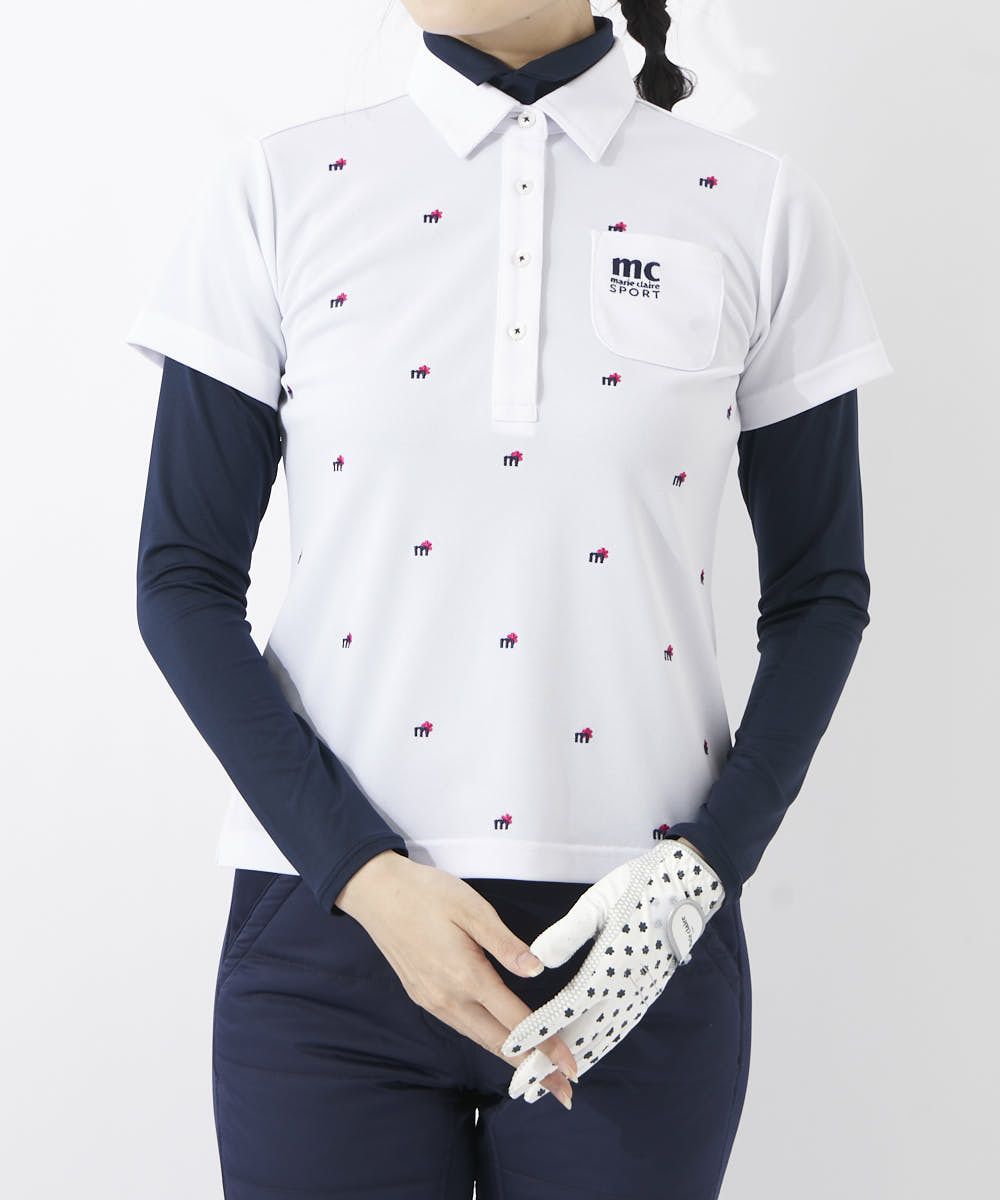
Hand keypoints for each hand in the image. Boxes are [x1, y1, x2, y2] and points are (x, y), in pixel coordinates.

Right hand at [336, 851, 579, 1107]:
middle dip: (534, 1068)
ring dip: (511, 1057)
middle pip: (498, 1044)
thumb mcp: (472, 908)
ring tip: (539, 1069)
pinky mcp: (422, 997)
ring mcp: (433, 1001)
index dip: (546, 1046)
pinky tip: (501, 1039)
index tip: (571, 1068)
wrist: (376, 892)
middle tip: (565, 1089)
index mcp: (466, 976)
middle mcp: (449, 998)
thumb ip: (505, 944)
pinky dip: (488, 1039)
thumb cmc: (427, 893)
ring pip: (479, 1038)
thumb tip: (537, 970)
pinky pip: (462, 1026)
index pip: (516, 1022)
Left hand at [499, 841, 724, 1102]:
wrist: (690, 884)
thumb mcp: (599, 901)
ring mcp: (643, 992)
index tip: (511, 1049)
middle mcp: (628, 988)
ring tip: (550, 1081)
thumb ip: (568, 933)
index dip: (536, 1031)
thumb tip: (536, 960)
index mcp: (612, 966)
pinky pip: (622, 1026)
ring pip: (605, 1036)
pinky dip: (602, 1045)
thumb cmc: (640, 885)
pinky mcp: (650, 989)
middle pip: (584, 1035)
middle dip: (552, 1063)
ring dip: (576, 1060)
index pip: (566, 1009)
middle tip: (524, 1088)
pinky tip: (590, 1051)